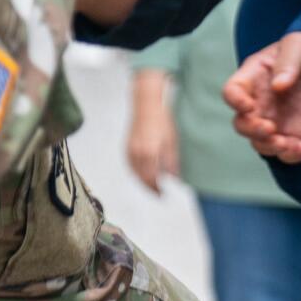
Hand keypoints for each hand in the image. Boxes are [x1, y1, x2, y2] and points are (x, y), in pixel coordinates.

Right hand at [127, 70, 179, 193]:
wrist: (146, 104)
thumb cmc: (162, 121)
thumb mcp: (172, 142)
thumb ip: (172, 161)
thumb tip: (174, 178)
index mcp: (150, 153)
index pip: (152, 178)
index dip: (157, 189)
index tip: (164, 195)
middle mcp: (138, 153)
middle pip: (142, 178)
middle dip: (150, 188)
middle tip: (159, 194)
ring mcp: (130, 149)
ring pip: (135, 173)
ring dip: (143, 181)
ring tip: (152, 186)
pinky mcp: (127, 146)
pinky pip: (130, 165)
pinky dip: (137, 172)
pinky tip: (143, 174)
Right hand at [223, 31, 300, 164]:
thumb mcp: (299, 44)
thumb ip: (288, 62)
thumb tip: (278, 86)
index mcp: (254, 76)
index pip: (232, 91)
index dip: (235, 101)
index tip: (249, 106)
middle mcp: (260, 101)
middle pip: (241, 124)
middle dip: (251, 130)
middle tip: (270, 128)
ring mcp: (276, 120)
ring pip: (260, 142)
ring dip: (270, 147)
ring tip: (289, 143)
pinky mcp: (295, 133)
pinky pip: (285, 152)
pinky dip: (291, 155)